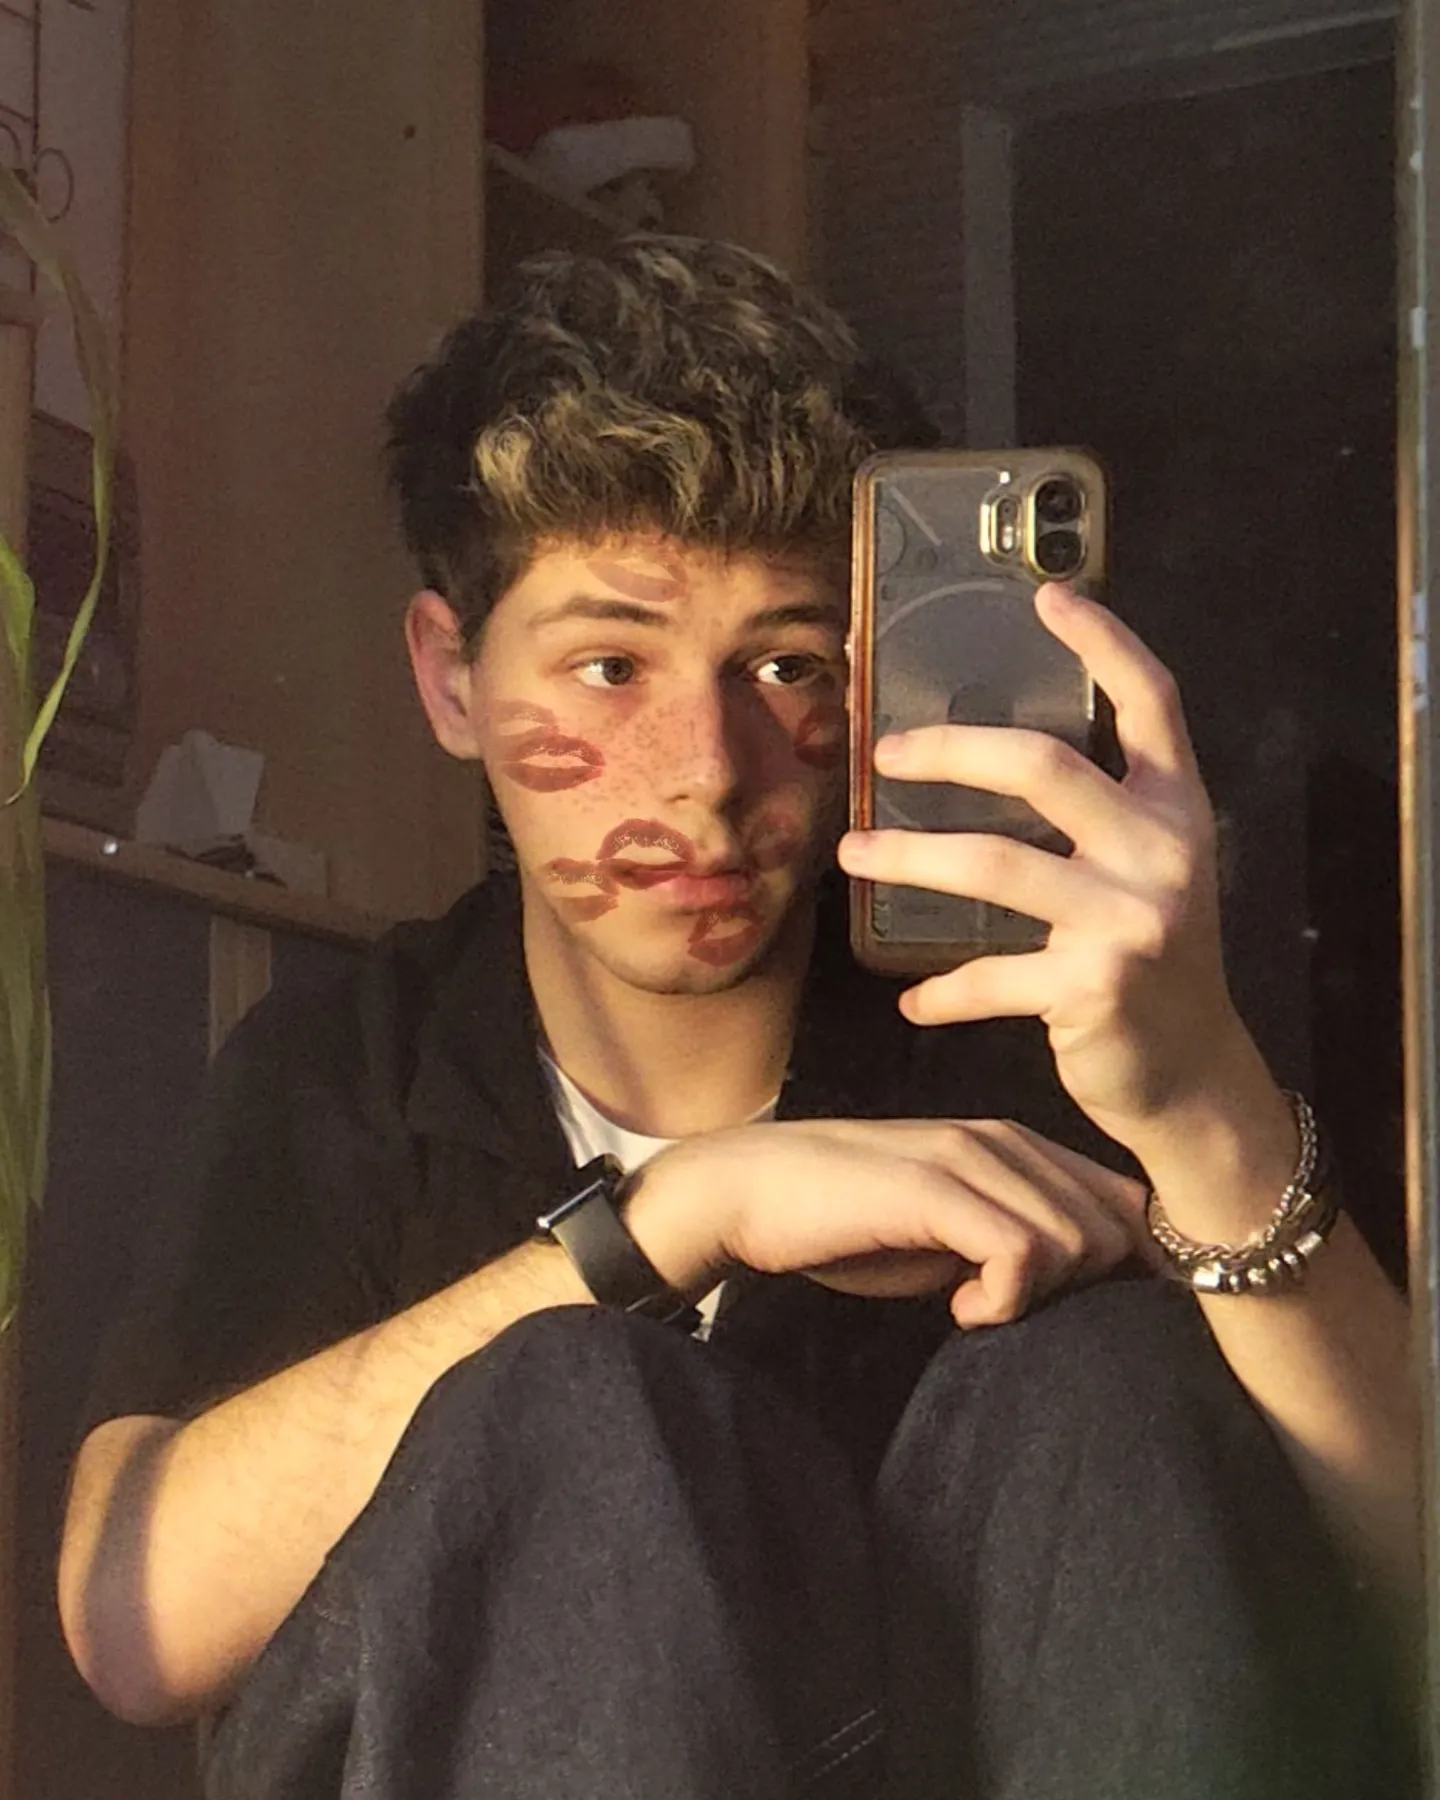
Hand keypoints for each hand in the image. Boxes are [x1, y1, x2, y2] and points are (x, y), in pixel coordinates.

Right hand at [625, 1116, 1151, 1328]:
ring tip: (972, 1305)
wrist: (750, 1193)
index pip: (1124, 1202)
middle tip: (1009, 1307)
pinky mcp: (936, 1188)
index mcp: (1013, 1146)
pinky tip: (957, 1310)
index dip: (1123, 1266)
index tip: (1070, 1311)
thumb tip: (1079, 1290)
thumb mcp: (949, 1235)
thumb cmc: (845, 1222)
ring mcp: (969, 1159)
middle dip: (1081, 1288)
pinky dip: (1002, 1301)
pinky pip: (1022, 1255)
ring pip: (1077, 1242)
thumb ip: (1011, 1243)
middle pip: (1116, 1228)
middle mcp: (1003, 1141)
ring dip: (1035, 1296)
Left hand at [836, 583, 1255, 1153]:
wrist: (1195, 1076)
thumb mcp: (1150, 873)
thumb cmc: (1153, 962)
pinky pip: (990, 978)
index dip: (1104, 642)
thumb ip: (1100, 816)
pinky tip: (912, 1001)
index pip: (1152, 701)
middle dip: (950, 751)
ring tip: (851, 854)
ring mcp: (1131, 920)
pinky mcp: (1095, 988)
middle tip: (883, 755)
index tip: (1047, 596)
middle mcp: (1162, 851)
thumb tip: (985, 758)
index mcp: (1176, 809)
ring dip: (908, 859)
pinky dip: (943, 993)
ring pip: (994, 866)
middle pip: (1044, 766)